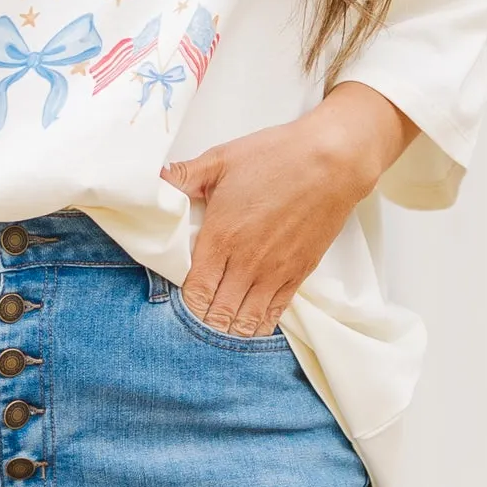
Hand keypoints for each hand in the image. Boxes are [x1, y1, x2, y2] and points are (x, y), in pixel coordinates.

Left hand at [163, 85, 416, 335]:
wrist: (332, 162)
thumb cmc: (278, 157)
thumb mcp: (221, 159)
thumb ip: (184, 176)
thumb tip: (154, 181)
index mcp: (221, 237)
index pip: (195, 292)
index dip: (184, 304)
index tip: (180, 300)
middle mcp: (246, 263)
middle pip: (217, 314)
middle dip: (204, 321)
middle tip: (197, 317)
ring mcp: (274, 273)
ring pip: (245, 321)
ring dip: (230, 328)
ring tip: (220, 325)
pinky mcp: (298, 274)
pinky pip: (274, 314)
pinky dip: (259, 324)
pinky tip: (248, 324)